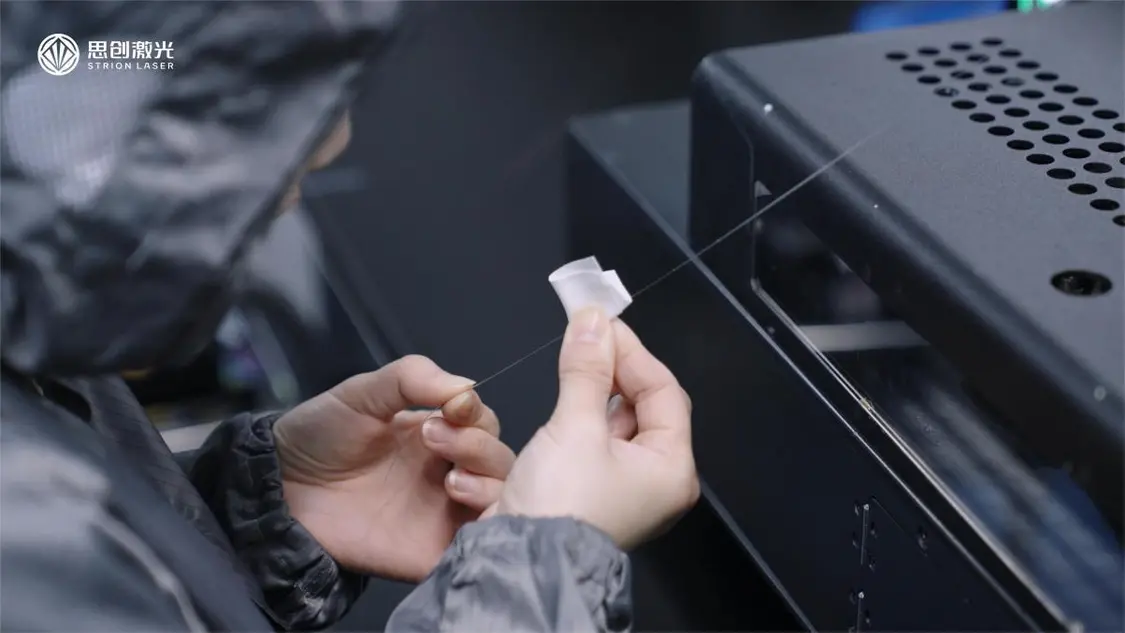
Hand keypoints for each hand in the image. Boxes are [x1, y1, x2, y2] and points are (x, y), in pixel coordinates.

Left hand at [273, 356, 515, 580]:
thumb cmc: (320, 435)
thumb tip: (468, 385)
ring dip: (488, 486)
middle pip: (499, 461)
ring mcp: (443, 513)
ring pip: (498, 502)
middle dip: (478, 447)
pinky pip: (478, 548)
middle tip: (435, 441)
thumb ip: (412, 378)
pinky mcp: (433, 551)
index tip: (453, 409)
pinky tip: (466, 517)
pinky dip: (486, 532)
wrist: (280, 491)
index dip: (476, 414)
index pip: (484, 422)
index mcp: (438, 431)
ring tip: (451, 483)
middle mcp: (448, 471)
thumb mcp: (363, 392)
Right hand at [491, 307, 698, 549]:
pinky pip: (591, 443)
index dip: (633, 352)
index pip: (664, 392)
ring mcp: (622, 490)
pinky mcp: (589, 493)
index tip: (601, 325)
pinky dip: (576, 419)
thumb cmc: (559, 508)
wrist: (517, 566)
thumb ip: (586, 370)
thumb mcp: (574, 428)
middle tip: (584, 338)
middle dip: (612, 370)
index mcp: (671, 469)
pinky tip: (560, 404)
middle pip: (642, 406)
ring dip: (591, 392)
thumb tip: (593, 322)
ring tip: (571, 364)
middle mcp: (654, 482)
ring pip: (613, 423)